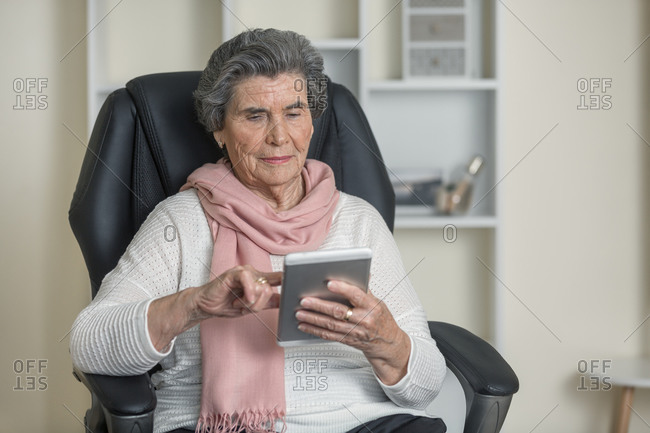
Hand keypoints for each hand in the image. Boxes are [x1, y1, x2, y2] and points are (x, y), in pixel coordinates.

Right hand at [194, 265, 280, 318]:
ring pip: (261, 288)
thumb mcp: (251, 307)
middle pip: (269, 290)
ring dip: (249, 302)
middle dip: (258, 305)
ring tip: (238, 303)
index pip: (278, 278)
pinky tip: (242, 300)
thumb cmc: (226, 304)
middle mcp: (254, 274)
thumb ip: (267, 303)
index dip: (288, 280)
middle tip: (244, 307)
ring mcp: (244, 272)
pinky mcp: (234, 273)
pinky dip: (248, 293)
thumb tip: (284, 302)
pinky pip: (248, 280)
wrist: (206, 306)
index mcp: (259, 280)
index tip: (297, 284)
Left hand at [295, 280, 410, 384]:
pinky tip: (304, 325)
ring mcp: (355, 332)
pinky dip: (315, 330)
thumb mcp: (377, 302)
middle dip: (319, 306)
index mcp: (372, 307)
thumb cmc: (382, 320)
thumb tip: (356, 272)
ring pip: (331, 325)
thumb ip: (364, 289)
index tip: (329, 283)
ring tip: (299, 313)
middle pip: (339, 312)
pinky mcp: (347, 341)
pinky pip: (329, 335)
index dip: (343, 289)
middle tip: (304, 300)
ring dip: (313, 319)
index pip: (357, 295)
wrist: (388, 344)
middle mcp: (364, 320)